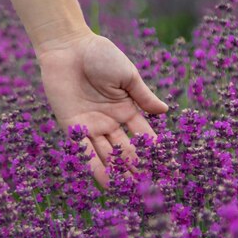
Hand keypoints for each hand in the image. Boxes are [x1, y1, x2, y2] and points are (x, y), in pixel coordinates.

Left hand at [36, 30, 168, 185]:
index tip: (168, 169)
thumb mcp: (127, 75)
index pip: (144, 136)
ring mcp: (91, 125)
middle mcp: (110, 121)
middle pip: (126, 149)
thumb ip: (143, 96)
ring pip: (107, 154)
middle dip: (137, 167)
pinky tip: (107, 180)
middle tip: (149, 187)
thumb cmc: (100, 55)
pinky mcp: (72, 126)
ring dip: (118, 171)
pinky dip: (95, 165)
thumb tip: (165, 112)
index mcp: (126, 109)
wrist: (69, 47)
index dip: (155, 152)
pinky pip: (84, 149)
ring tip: (130, 190)